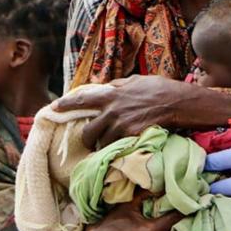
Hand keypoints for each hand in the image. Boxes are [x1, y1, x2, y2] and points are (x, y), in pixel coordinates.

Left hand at [54, 76, 183, 148]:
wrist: (176, 102)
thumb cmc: (158, 88)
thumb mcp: (135, 81)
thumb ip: (118, 86)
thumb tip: (107, 88)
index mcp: (111, 95)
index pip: (82, 100)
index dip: (66, 104)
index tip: (54, 108)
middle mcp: (112, 111)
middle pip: (88, 132)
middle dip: (88, 139)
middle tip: (90, 142)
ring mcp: (121, 125)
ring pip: (103, 143)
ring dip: (105, 146)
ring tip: (111, 146)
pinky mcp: (131, 137)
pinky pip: (117, 148)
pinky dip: (118, 149)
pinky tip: (122, 149)